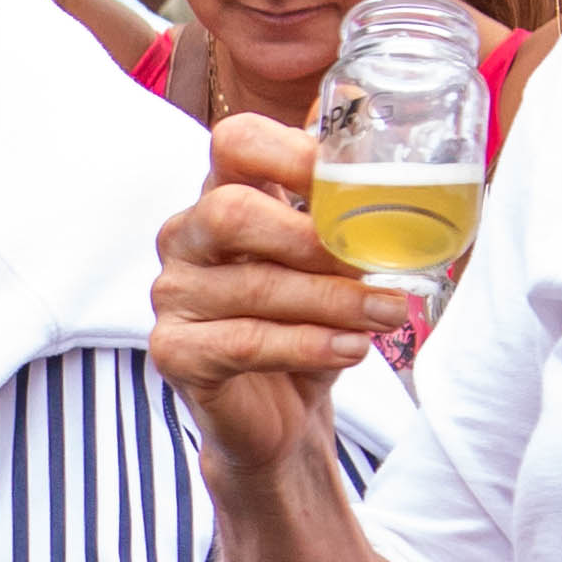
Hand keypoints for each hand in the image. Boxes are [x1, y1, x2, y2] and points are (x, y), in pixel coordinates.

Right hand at [148, 113, 406, 473]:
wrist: (282, 419)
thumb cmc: (308, 325)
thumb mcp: (333, 262)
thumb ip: (345, 209)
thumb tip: (383, 146)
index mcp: (223, 194)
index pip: (236, 142)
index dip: (292, 152)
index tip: (356, 181)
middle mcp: (186, 236)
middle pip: (231, 211)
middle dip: (311, 237)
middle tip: (372, 259)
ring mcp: (173, 294)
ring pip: (252, 286)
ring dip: (333, 300)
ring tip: (388, 313)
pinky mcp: (174, 352)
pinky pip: (244, 342)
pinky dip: (308, 345)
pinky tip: (353, 349)